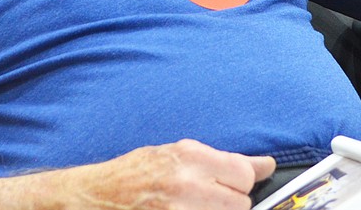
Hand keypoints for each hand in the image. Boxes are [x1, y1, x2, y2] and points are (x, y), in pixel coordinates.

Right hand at [62, 139, 275, 208]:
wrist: (95, 197)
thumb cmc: (135, 173)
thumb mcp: (177, 155)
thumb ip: (222, 161)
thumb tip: (266, 166)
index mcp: (189, 157)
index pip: (243, 174)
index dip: (241, 181)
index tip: (236, 184)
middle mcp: (187, 185)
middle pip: (240, 203)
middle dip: (228, 202)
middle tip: (207, 198)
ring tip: (191, 206)